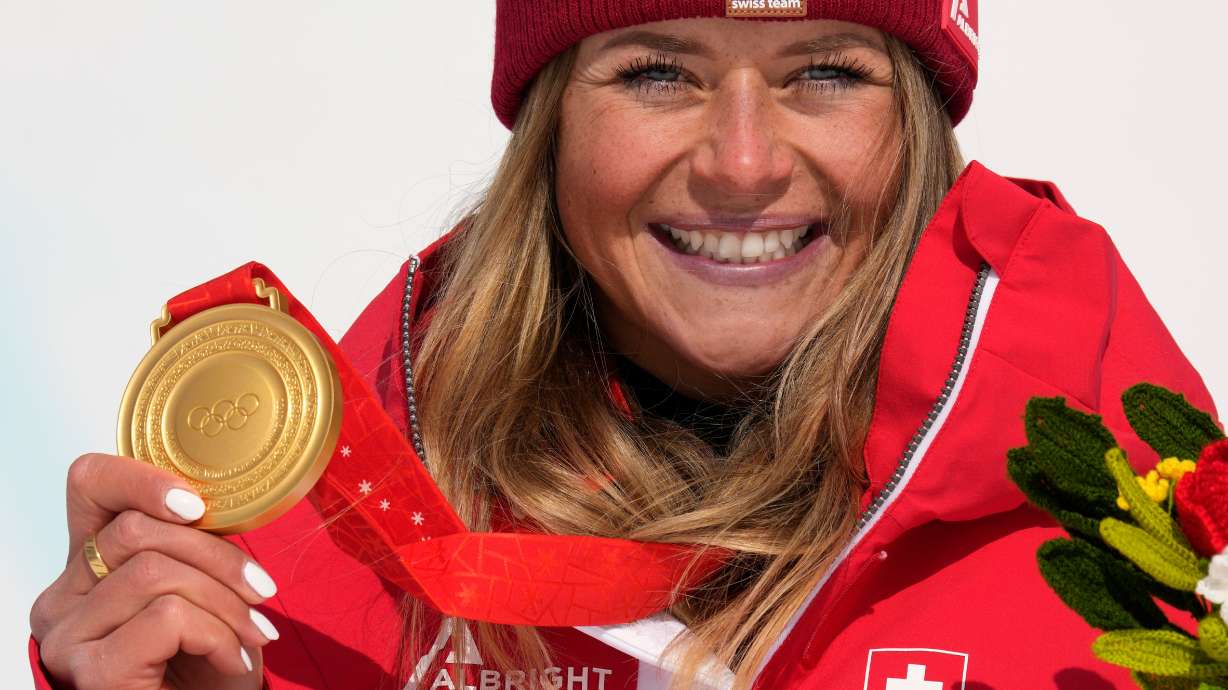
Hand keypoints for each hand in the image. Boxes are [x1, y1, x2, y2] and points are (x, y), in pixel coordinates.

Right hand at [30, 453, 279, 689]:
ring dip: (226, 603)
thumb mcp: (200, 588)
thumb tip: (214, 500)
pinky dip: (217, 634)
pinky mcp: (93, 672)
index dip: (143, 480)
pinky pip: (168, 617)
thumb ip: (189, 544)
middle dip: (218, 556)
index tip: (198, 506)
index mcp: (86, 567)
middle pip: (137, 530)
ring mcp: (69, 638)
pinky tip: (231, 659)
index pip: (90, 485)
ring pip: (156, 573)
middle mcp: (62, 599)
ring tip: (252, 632)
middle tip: (261, 591)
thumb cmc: (203, 663)